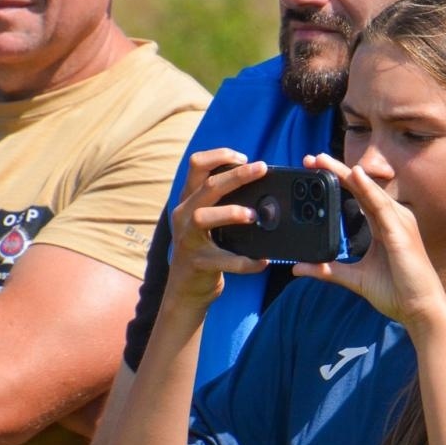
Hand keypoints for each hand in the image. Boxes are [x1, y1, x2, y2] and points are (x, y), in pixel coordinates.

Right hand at [163, 149, 270, 309]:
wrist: (186, 289)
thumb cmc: (205, 248)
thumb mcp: (207, 220)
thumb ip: (222, 202)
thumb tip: (261, 186)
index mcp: (188, 200)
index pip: (196, 165)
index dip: (219, 155)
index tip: (244, 157)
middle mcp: (183, 215)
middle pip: (206, 186)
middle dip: (236, 175)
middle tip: (262, 169)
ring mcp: (187, 239)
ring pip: (203, 217)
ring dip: (231, 213)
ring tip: (254, 215)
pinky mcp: (197, 263)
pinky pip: (222, 260)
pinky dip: (245, 262)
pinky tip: (262, 261)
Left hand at [291, 153, 445, 330]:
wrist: (420, 311)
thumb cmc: (396, 292)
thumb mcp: (354, 279)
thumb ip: (328, 271)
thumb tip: (298, 268)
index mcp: (383, 226)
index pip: (358, 196)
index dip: (338, 180)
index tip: (313, 169)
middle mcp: (392, 218)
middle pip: (361, 188)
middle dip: (336, 171)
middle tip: (310, 158)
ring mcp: (399, 222)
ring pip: (369, 191)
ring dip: (347, 174)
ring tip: (324, 161)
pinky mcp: (401, 232)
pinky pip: (381, 206)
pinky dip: (368, 189)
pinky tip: (355, 175)